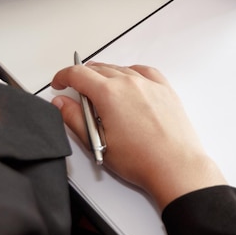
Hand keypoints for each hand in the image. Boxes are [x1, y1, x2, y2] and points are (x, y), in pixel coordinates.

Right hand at [50, 62, 225, 210]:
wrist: (175, 165)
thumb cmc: (141, 159)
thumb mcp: (97, 142)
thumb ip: (74, 118)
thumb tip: (61, 103)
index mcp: (109, 93)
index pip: (78, 74)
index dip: (63, 77)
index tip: (60, 83)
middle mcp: (130, 82)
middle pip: (98, 69)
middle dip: (83, 77)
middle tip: (77, 91)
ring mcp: (150, 84)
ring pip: (120, 69)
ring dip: (106, 75)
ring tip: (101, 91)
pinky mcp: (165, 89)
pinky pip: (144, 72)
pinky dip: (131, 73)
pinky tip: (129, 82)